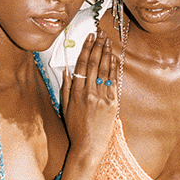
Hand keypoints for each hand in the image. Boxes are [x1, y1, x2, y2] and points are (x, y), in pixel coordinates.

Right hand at [60, 29, 120, 178]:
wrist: (88, 146)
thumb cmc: (75, 128)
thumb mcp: (64, 108)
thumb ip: (66, 88)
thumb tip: (66, 71)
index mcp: (75, 93)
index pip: (82, 65)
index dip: (86, 49)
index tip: (89, 37)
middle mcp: (88, 93)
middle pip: (94, 64)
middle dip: (98, 46)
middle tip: (101, 33)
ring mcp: (101, 98)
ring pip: (105, 70)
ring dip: (107, 53)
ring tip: (108, 41)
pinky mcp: (112, 104)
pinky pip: (113, 82)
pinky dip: (114, 69)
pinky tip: (115, 59)